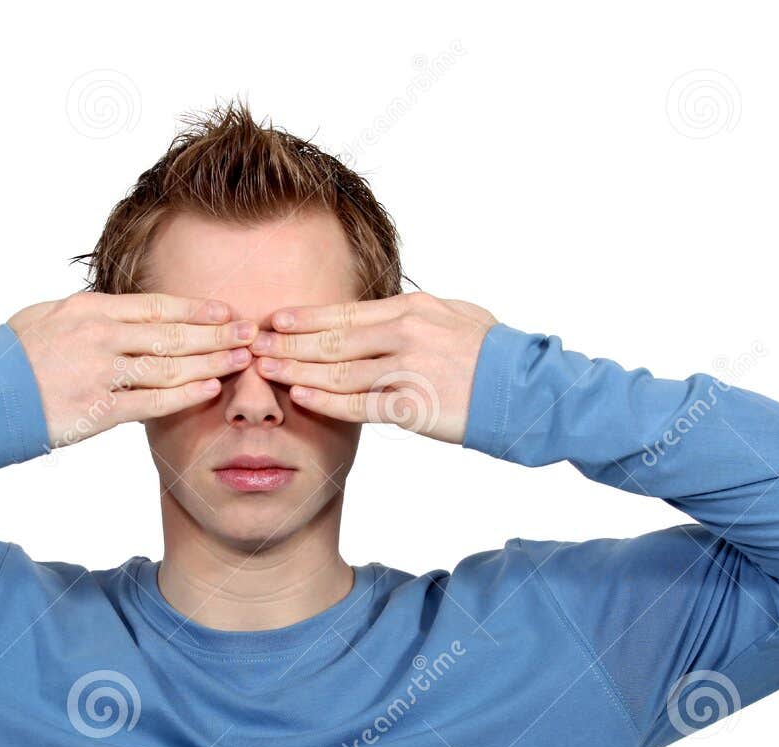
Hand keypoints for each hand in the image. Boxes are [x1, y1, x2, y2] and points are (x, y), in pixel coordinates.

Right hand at [8, 292, 255, 447]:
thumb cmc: (10, 358)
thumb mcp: (45, 317)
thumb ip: (86, 315)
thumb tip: (117, 312)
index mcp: (89, 310)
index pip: (156, 306)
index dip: (196, 308)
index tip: (225, 311)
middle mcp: (99, 336)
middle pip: (171, 333)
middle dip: (217, 333)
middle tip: (251, 333)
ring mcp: (100, 373)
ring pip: (168, 365)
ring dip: (211, 362)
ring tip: (242, 360)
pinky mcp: (97, 408)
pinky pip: (151, 401)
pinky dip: (184, 394)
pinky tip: (210, 388)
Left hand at [249, 291, 496, 443]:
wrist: (525, 387)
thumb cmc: (492, 352)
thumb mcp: (454, 316)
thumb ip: (414, 315)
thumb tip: (383, 313)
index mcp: (412, 309)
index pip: (346, 312)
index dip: (306, 317)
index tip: (275, 318)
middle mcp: (405, 334)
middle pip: (333, 339)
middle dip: (288, 341)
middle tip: (253, 343)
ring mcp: (407, 370)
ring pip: (338, 371)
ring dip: (296, 370)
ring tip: (265, 369)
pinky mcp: (412, 406)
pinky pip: (359, 404)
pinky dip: (326, 401)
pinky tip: (300, 396)